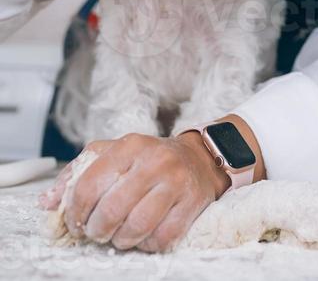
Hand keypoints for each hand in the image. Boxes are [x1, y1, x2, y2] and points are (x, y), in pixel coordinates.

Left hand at [38, 132, 228, 252]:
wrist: (198, 159)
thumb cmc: (148, 160)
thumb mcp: (113, 155)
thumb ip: (78, 174)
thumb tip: (46, 202)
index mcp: (129, 145)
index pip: (89, 185)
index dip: (75, 212)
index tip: (76, 223)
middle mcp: (153, 161)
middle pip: (112, 209)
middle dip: (97, 230)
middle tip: (97, 232)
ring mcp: (175, 181)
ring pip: (137, 226)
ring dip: (121, 239)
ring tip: (118, 235)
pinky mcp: (192, 202)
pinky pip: (161, 237)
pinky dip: (146, 244)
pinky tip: (143, 235)